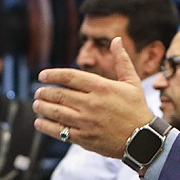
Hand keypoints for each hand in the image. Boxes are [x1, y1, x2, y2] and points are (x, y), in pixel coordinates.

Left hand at [34, 38, 154, 158]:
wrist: (143, 139)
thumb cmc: (137, 109)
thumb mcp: (132, 82)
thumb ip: (121, 60)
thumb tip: (116, 39)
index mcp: (101, 87)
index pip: (69, 77)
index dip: (53, 75)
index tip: (42, 75)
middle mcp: (91, 103)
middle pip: (59, 94)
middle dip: (45, 92)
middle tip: (38, 92)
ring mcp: (87, 122)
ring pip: (56, 112)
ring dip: (42, 107)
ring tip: (36, 104)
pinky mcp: (84, 138)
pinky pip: (60, 131)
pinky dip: (47, 127)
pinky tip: (40, 123)